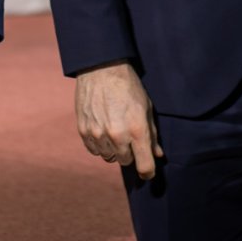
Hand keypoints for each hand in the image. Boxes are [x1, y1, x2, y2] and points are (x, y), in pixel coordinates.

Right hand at [74, 60, 162, 178]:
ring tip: (114, 130)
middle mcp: (117, 135)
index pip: (144, 166)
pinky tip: (102, 130)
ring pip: (109, 157)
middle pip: (126, 162)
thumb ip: (152, 134)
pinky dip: (99, 145)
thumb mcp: (146, 107)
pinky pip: (94, 150)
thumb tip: (157, 155)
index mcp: (137, 130)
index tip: (148, 170)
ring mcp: (98, 134)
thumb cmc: (128, 86)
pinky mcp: (84, 130)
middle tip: (128, 137)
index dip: (148, 172)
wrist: (101, 68)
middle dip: (130, 153)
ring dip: (113, 149)